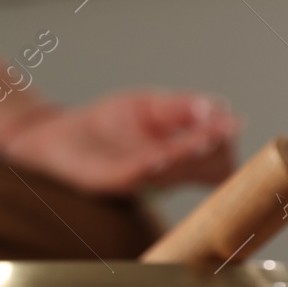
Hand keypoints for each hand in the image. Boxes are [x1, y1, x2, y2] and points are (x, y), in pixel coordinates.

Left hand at [0, 90, 238, 195]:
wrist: (53, 133)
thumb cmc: (105, 124)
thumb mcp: (149, 106)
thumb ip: (182, 107)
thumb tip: (219, 108)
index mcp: (179, 159)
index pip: (217, 159)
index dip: (226, 145)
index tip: (234, 126)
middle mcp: (164, 175)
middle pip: (202, 167)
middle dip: (213, 150)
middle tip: (224, 131)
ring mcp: (137, 180)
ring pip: (172, 172)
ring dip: (186, 157)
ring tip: (201, 141)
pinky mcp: (106, 180)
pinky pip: (132, 176)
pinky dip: (147, 166)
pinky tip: (158, 156)